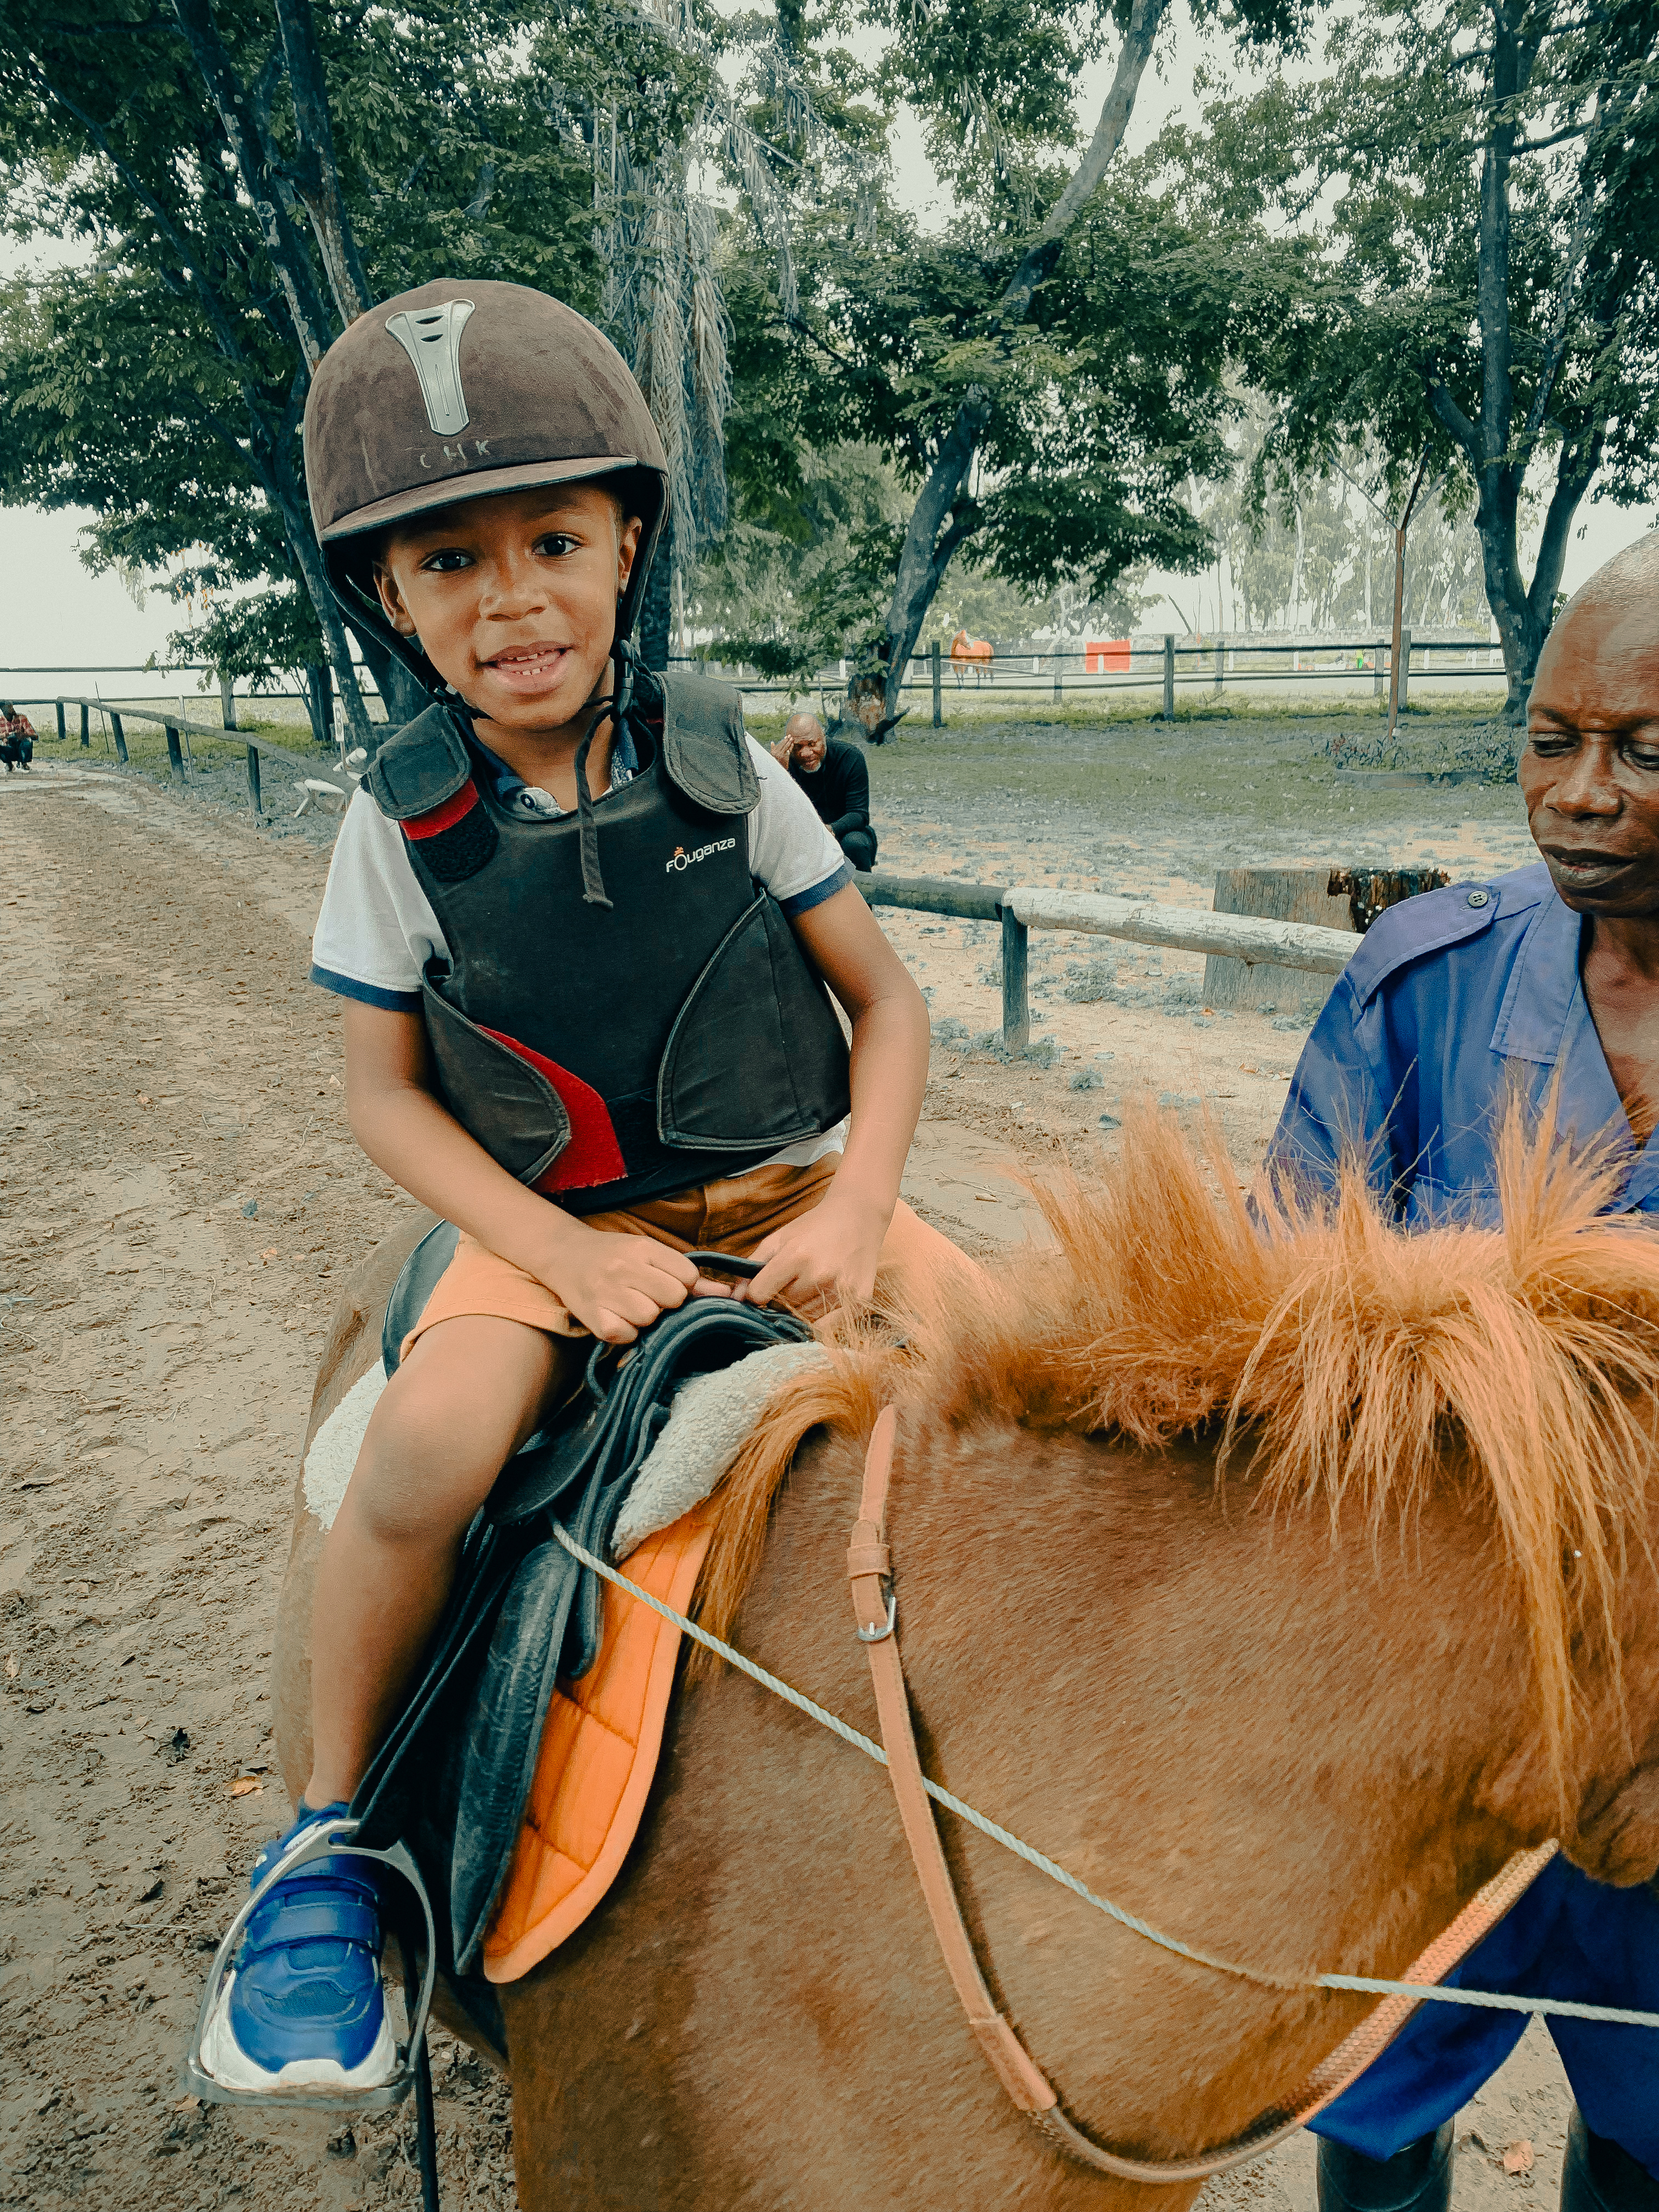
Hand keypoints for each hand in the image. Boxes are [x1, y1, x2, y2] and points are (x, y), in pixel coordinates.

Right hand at [536, 1225, 730, 1343]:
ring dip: (645, 1318)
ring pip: (650, 1318)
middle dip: (666, 1302)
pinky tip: (617, 1317)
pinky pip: (627, 1335)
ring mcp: (606, 1292)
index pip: (688, 1276)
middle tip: (646, 1294)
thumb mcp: (650, 1254)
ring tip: (630, 1305)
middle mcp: (623, 1267)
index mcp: (643, 1248)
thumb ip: (689, 1275)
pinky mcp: (593, 1317)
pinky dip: (625, 1331)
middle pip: (673, 1298)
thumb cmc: (616, 1255)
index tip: (664, 1281)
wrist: (565, 1255)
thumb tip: (728, 1293)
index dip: (682, 1284)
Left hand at [742, 1191, 888, 1313]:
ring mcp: (842, 1291)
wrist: (859, 1216)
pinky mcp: (860, 1302)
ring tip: (811, 1285)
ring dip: (801, 1308)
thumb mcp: (779, 1238)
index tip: (763, 1287)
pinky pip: (827, 1327)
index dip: (757, 1293)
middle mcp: (819, 1275)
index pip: (760, 1294)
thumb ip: (752, 1265)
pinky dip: (820, 1320)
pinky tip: (822, 1301)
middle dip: (780, 1299)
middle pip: (782, 1307)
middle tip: (792, 1281)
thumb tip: (736, 1297)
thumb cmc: (814, 1227)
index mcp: (796, 1256)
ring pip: (803, 1318)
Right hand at [770, 734, 794, 764]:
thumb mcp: (772, 755)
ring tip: (792, 738)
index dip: (784, 740)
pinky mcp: (785, 757)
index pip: (780, 744)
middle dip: (787, 739)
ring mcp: (781, 754)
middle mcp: (777, 752)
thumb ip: (772, 748)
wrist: (777, 769)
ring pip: (786, 746)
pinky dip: (790, 747)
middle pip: (783, 744)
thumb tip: (772, 742)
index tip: (786, 736)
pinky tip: (792, 744)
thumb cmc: (775, 761)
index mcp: (773, 751)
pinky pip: (788, 750)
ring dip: (789, 742)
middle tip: (790, 735)